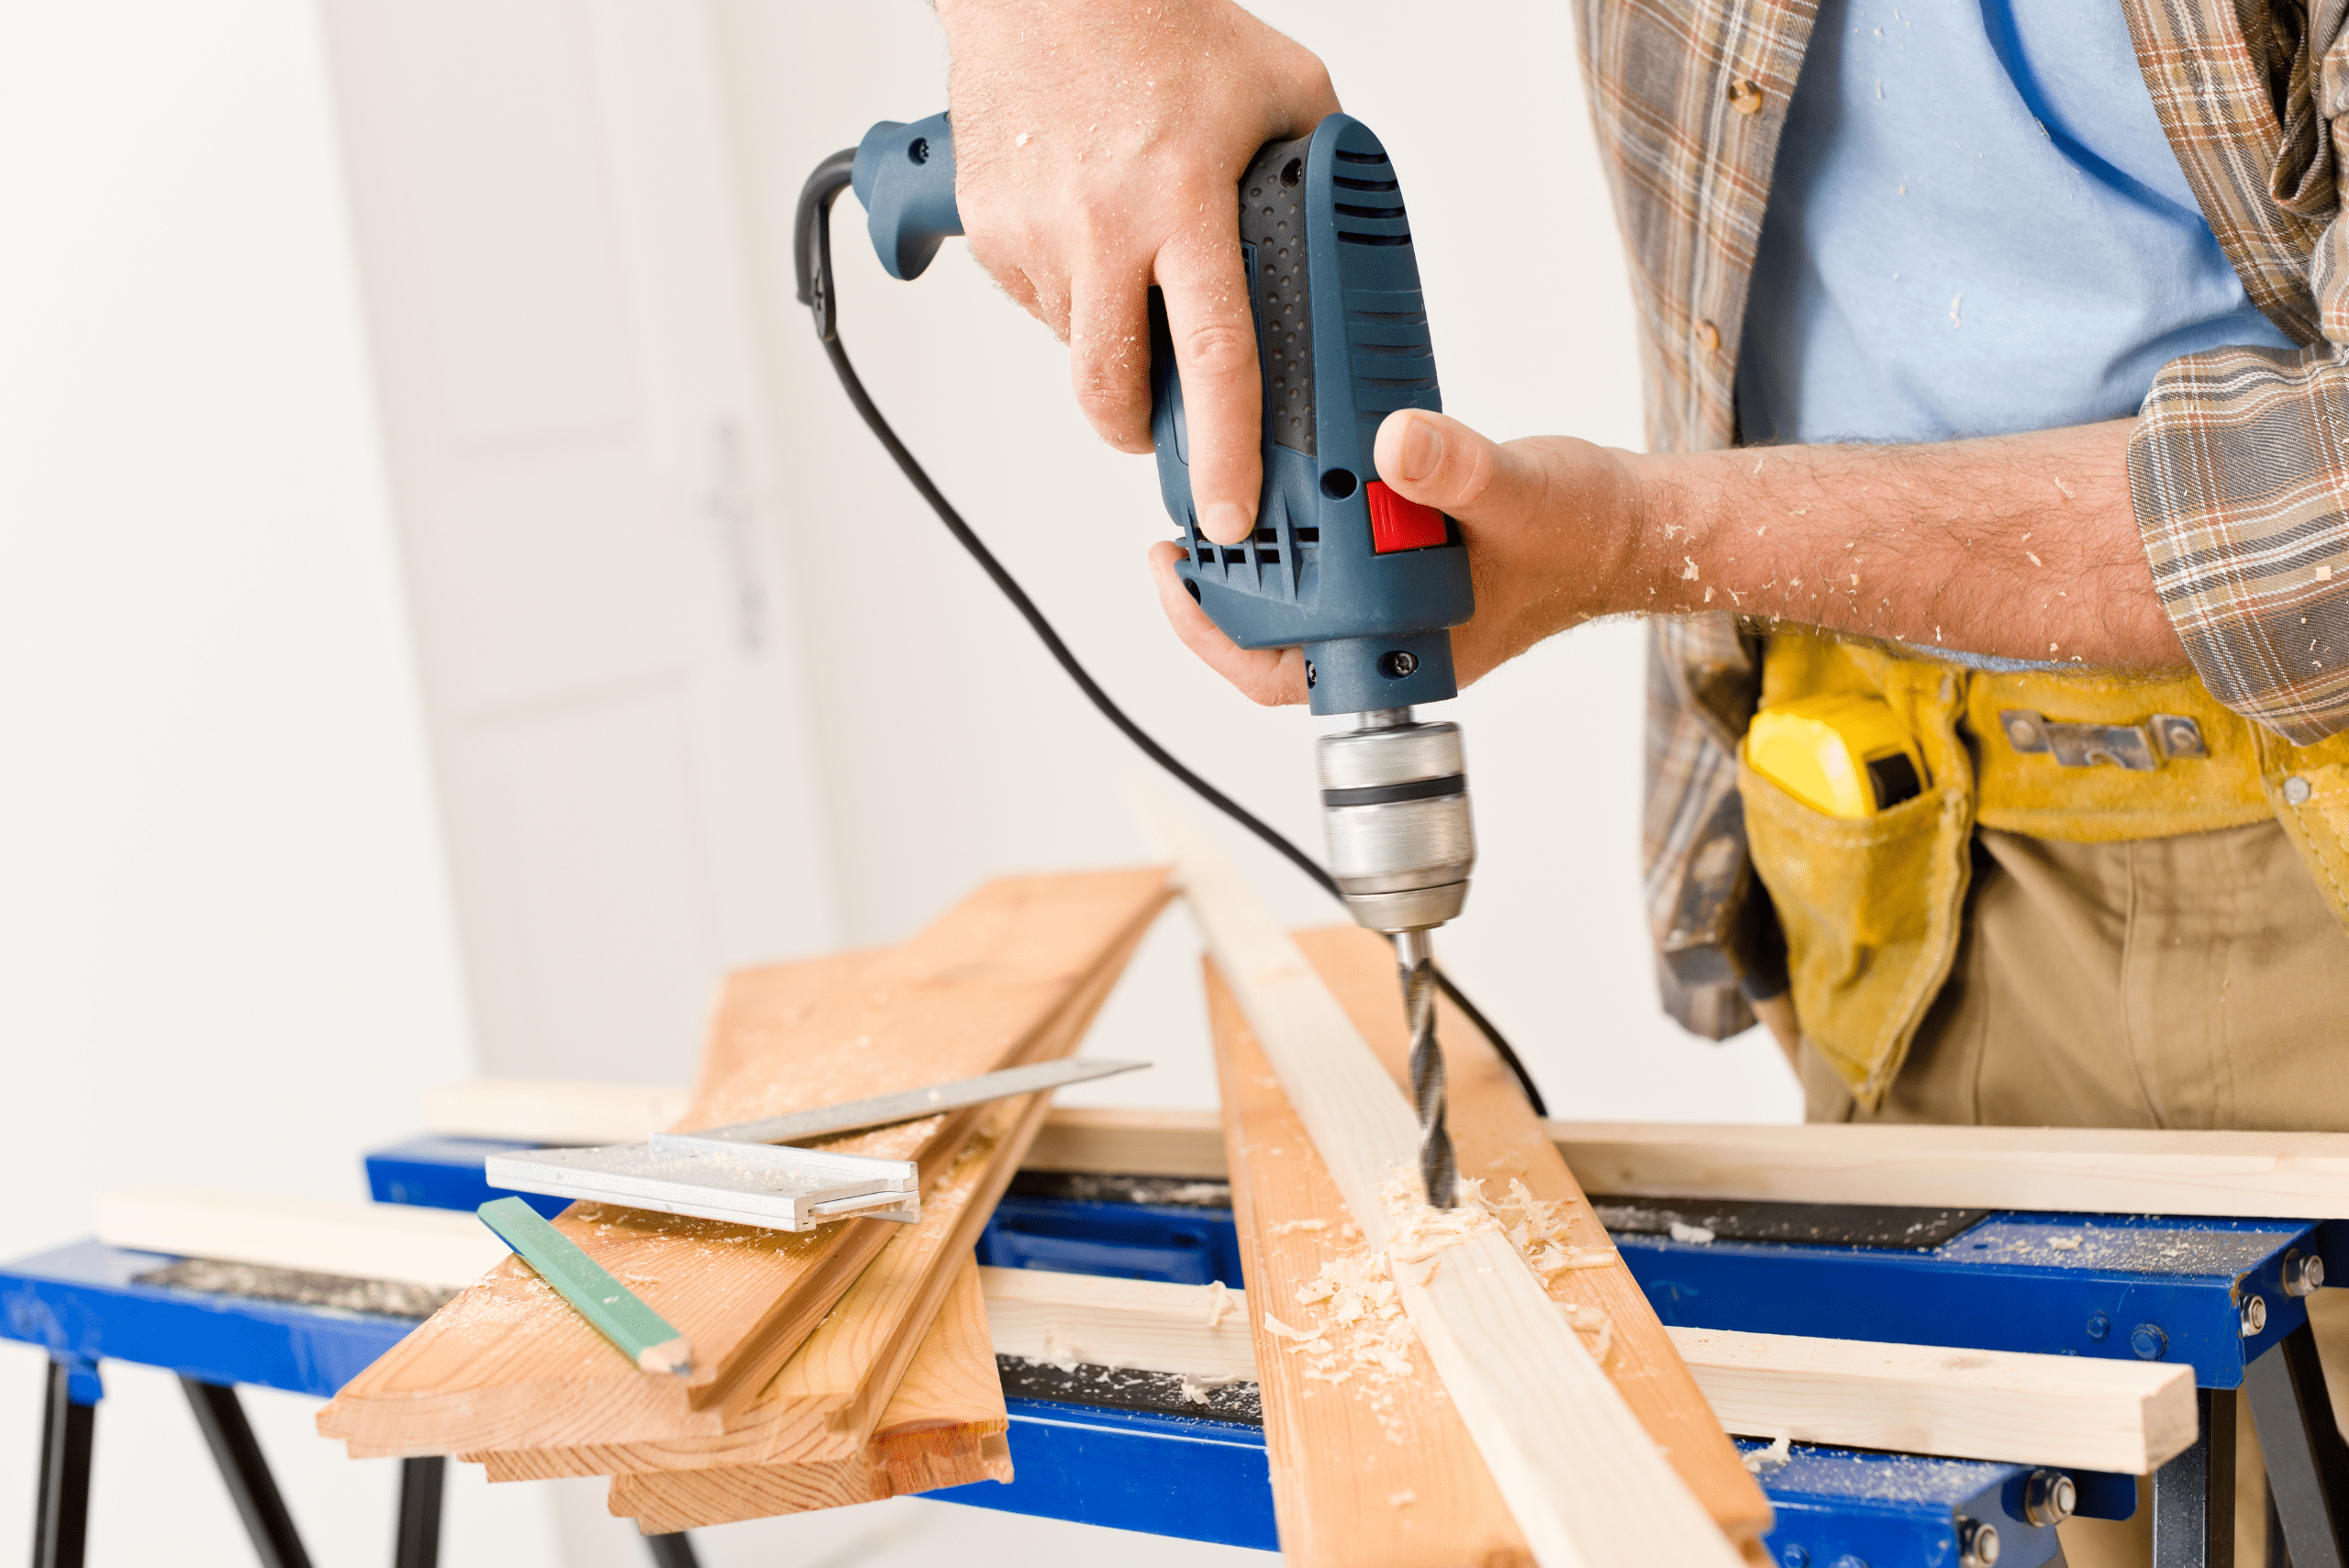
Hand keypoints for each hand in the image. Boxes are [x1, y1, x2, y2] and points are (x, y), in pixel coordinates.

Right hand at [937, 0, 1337, 543]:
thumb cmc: (1161, 24)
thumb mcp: (1279, 88)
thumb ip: (1319, 167)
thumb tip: (1346, 240)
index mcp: (1185, 200)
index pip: (1214, 357)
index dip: (1226, 451)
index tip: (1234, 512)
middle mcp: (1103, 224)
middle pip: (1114, 390)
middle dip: (1140, 434)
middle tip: (1164, 432)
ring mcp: (1036, 230)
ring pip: (1077, 345)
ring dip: (1111, 342)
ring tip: (1134, 270)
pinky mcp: (988, 226)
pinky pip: (1034, 301)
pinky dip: (1067, 292)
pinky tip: (1088, 231)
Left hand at [1146, 409, 1640, 704]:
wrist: (1628, 524)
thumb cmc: (1585, 528)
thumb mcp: (1521, 491)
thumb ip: (1457, 471)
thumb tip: (1395, 445)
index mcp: (1407, 651)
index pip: (1284, 675)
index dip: (1213, 634)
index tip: (1172, 571)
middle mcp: (1391, 639)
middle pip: (1272, 641)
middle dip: (1215, 591)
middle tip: (1167, 536)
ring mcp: (1393, 607)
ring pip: (1296, 601)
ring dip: (1251, 558)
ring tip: (1205, 507)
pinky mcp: (1400, 567)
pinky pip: (1330, 561)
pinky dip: (1298, 525)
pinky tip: (1274, 482)